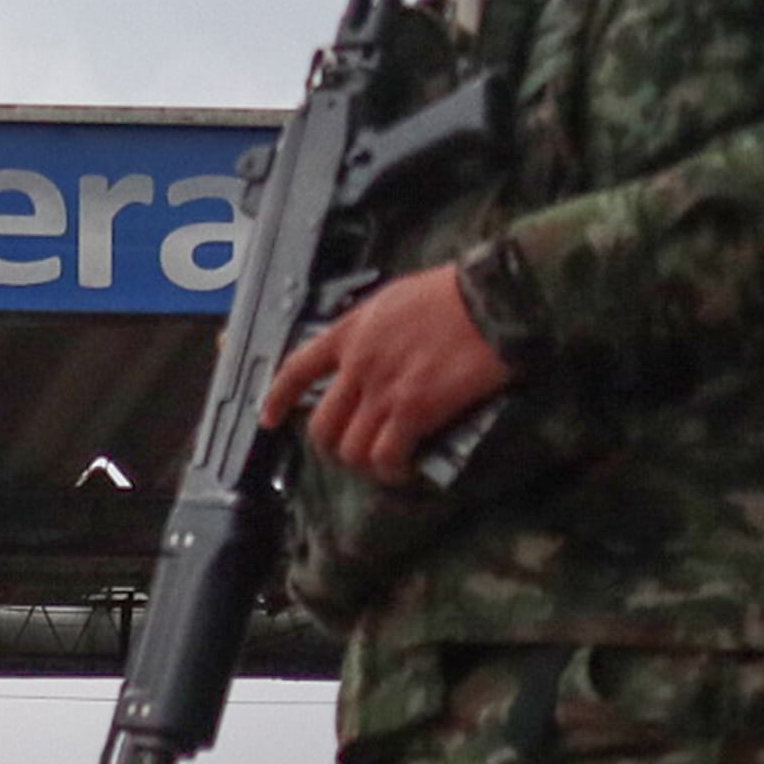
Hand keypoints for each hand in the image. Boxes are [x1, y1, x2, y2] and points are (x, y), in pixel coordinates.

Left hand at [262, 263, 508, 482]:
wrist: (493, 300)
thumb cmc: (456, 293)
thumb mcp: (396, 298)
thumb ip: (372, 328)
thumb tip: (368, 351)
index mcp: (351, 331)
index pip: (298, 368)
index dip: (278, 398)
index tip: (270, 418)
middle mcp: (358, 364)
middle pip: (322, 424)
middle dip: (331, 445)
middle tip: (351, 451)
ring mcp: (383, 389)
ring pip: (350, 447)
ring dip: (364, 463)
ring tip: (383, 463)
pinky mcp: (414, 410)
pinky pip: (387, 456)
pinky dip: (392, 470)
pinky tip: (403, 469)